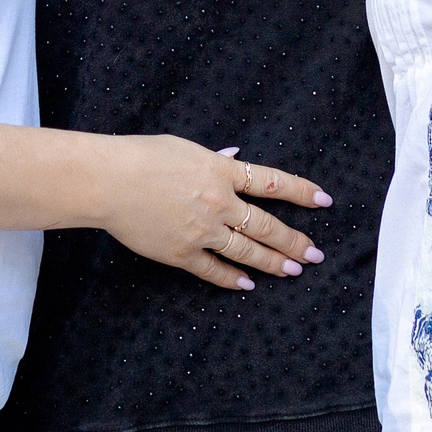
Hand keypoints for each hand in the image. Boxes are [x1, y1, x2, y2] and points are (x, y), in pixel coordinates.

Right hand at [94, 137, 331, 290]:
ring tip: (292, 271)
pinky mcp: (181, 252)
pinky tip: (247, 284)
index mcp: (220, 171)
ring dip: (272, 263)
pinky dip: (232, 278)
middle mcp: (218, 202)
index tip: (324, 200)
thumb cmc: (141, 156)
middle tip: (315, 254)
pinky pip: (213, 270)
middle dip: (294, 241)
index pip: (271, 182)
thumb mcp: (185, 148)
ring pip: (246, 251)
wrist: (107, 181)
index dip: (301, 192)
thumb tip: (235, 158)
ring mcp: (201, 231)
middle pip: (266, 226)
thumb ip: (214, 159)